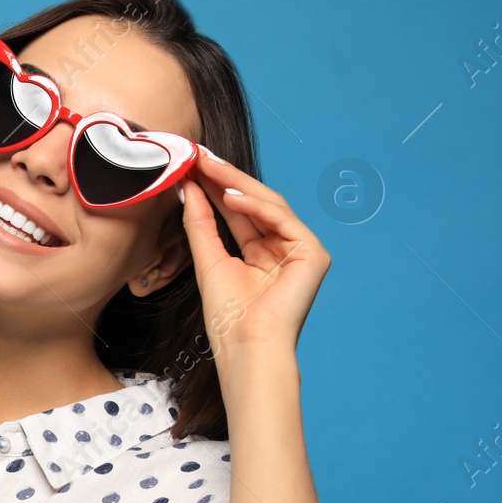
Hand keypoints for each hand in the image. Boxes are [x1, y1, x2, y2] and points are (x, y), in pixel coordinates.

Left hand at [180, 145, 330, 360]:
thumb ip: (201, 224)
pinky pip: (282, 219)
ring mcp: (301, 250)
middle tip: (198, 155)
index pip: (238, 211)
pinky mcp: (313, 254)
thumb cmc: (228, 317)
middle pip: (254, 203)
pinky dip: (256, 206)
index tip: (191, 165)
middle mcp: (283, 248)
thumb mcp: (208, 260)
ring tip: (206, 166)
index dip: (215, 187)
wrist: (246, 347)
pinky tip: (230, 194)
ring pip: (268, 205)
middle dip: (224, 177)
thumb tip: (189, 188)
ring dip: (236, 183)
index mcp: (261, 253)